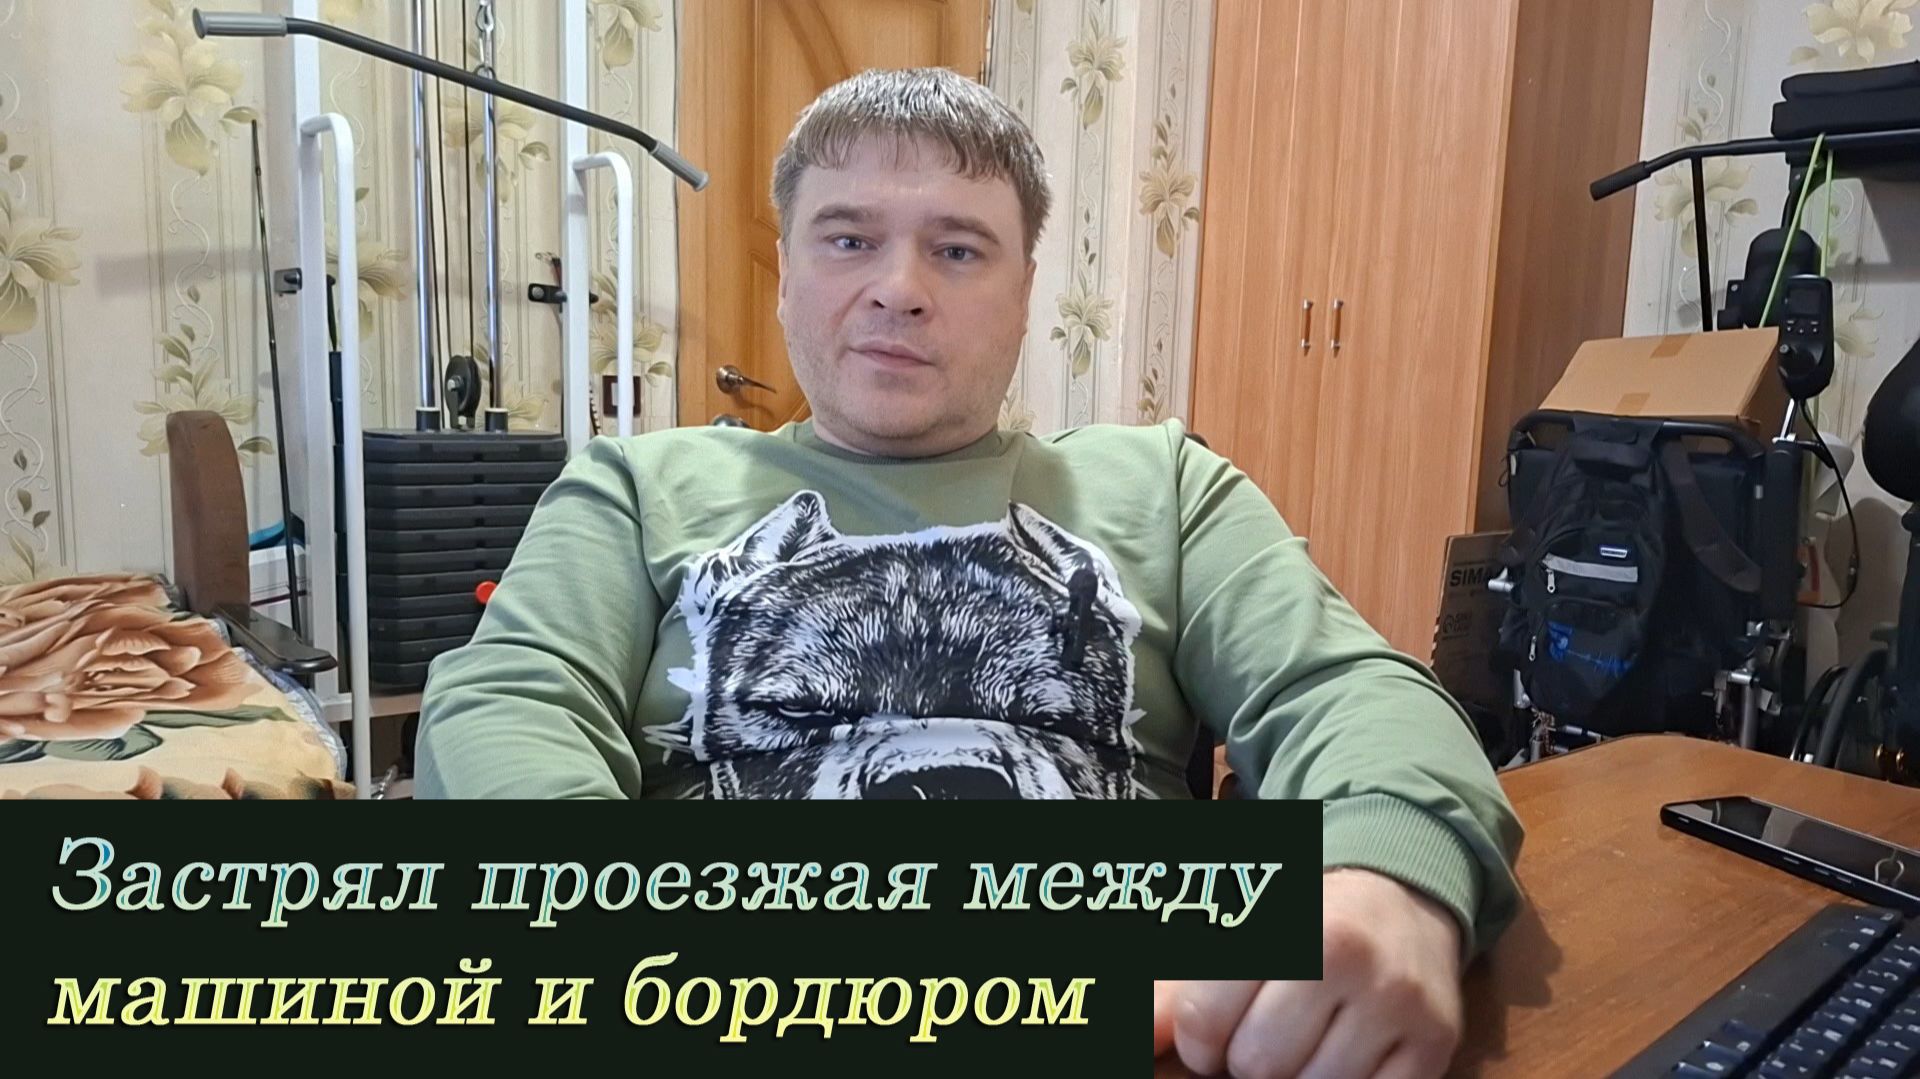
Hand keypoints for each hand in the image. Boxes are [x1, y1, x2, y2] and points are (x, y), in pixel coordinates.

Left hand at [1153, 869, 1463, 1077]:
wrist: (1400, 898)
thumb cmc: (1300, 921)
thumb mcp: (1234, 932)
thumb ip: (1174, 991)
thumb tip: (1137, 1043)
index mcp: (1282, 919)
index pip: (1203, 1019)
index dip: (1198, 1040)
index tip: (1211, 1031)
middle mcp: (1346, 955)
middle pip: (1257, 1064)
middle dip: (1246, 1061)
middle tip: (1261, 1034)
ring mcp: (1396, 1001)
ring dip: (1298, 1077)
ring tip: (1304, 1041)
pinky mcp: (1434, 1041)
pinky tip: (1342, 1055)